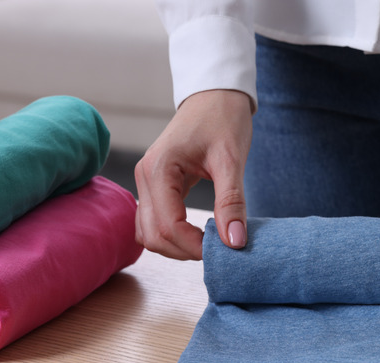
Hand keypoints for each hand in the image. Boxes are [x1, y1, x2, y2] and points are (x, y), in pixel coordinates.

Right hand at [134, 89, 252, 259]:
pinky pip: (153, 221)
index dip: (194, 246)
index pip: (168, 226)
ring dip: (176, 246)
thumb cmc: (223, 119)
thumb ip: (231, 202)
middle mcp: (144, 176)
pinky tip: (198, 232)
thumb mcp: (232, 160)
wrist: (215, 95)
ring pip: (148, 233)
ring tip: (208, 241)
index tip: (223, 249)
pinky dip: (172, 233)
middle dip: (184, 250)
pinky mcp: (154, 185)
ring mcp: (146, 181)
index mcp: (159, 169)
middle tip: (218, 248)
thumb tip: (234, 243)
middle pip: (152, 235)